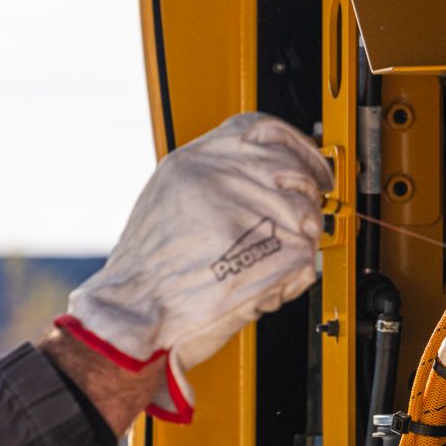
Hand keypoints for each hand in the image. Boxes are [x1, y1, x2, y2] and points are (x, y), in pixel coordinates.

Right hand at [60, 112, 330, 420]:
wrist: (136, 315)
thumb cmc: (146, 272)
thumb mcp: (168, 198)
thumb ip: (214, 177)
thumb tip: (260, 173)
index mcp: (198, 160)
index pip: (266, 130)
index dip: (297, 148)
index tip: (310, 165)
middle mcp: (225, 179)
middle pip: (295, 171)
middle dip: (303, 199)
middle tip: (291, 225)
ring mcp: (254, 212)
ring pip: (308, 215)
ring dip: (295, 244)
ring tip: (260, 265)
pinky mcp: (278, 251)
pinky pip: (307, 257)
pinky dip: (291, 277)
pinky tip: (260, 285)